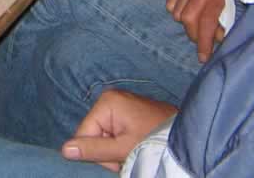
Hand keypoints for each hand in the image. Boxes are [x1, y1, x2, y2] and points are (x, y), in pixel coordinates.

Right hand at [62, 90, 178, 171]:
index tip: (118, 156)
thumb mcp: (123, 149)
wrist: (190, 137)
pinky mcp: (131, 111)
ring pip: (106, 136)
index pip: (84, 133)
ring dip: (118, 149)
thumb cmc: (156, 140)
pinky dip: (126, 143)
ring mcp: (123, 103)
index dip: (97, 152)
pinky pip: (117, 131)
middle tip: (130, 153)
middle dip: (109, 150)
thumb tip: (63, 151)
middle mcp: (112, 98)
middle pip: (95, 134)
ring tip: (138, 148)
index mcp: (107, 102)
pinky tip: (139, 144)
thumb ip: (93, 150)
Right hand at [166, 0, 225, 61]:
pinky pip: (170, 5)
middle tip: (200, 41)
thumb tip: (213, 43)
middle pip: (188, 18)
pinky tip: (188, 9)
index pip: (207, 22)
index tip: (203, 58)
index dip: (204, 42)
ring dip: (185, 23)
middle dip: (193, 35)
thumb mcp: (234, 13)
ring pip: (177, 14)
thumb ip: (223, 27)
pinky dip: (177, 12)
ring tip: (197, 21)